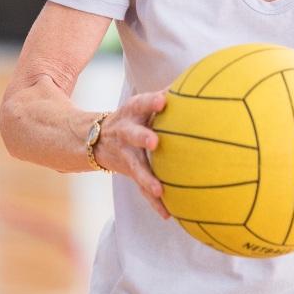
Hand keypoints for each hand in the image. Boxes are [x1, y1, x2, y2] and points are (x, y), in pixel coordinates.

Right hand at [93, 89, 170, 218]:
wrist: (95, 138)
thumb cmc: (134, 116)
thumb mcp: (142, 103)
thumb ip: (165, 95)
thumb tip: (198, 78)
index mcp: (133, 112)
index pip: (141, 103)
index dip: (151, 102)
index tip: (164, 100)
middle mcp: (126, 132)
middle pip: (133, 134)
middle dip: (142, 137)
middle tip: (155, 142)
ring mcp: (125, 154)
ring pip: (135, 166)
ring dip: (146, 178)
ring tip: (158, 190)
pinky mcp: (128, 171)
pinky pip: (141, 188)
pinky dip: (154, 202)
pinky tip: (167, 214)